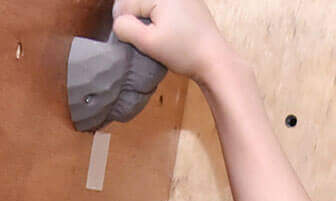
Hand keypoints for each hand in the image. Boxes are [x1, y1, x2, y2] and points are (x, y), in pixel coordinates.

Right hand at [112, 0, 229, 83]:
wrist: (216, 60)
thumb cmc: (183, 51)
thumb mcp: (149, 42)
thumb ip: (126, 28)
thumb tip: (119, 22)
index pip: (126, 4)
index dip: (126, 25)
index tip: (137, 42)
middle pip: (138, 3)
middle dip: (137, 20)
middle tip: (147, 40)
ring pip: (150, 5)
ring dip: (148, 20)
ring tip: (159, 37)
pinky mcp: (191, 4)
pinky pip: (165, 7)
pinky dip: (161, 18)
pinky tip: (169, 33)